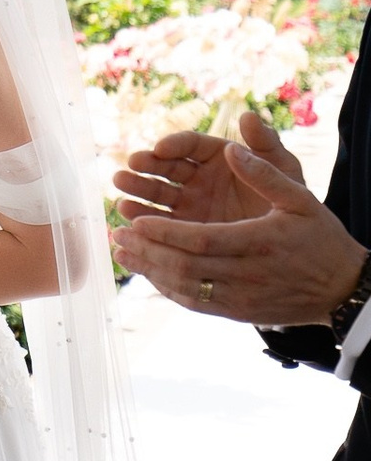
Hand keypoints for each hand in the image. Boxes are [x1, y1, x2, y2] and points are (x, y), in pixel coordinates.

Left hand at [111, 137, 363, 324]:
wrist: (343, 288)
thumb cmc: (320, 238)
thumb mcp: (300, 198)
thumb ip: (264, 173)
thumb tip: (231, 147)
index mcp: (259, 242)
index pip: (200, 240)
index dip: (164, 233)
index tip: (136, 222)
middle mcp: (246, 273)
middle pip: (184, 266)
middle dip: (147, 250)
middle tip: (117, 235)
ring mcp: (241, 297)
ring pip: (184, 288)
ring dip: (149, 271)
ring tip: (121, 253)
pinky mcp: (237, 313)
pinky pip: (195, 303)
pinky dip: (167, 289)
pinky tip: (148, 274)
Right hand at [113, 111, 303, 226]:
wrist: (291, 246)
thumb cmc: (289, 202)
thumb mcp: (284, 171)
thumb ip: (265, 145)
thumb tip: (247, 115)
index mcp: (218, 157)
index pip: (190, 145)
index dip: (174, 145)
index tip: (160, 148)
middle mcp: (197, 178)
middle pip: (165, 167)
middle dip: (145, 167)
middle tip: (129, 167)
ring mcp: (186, 204)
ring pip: (155, 194)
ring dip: (136, 192)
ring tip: (121, 194)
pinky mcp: (180, 229)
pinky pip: (157, 222)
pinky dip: (140, 221)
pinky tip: (127, 221)